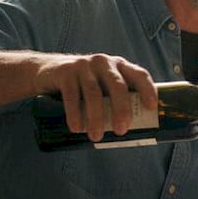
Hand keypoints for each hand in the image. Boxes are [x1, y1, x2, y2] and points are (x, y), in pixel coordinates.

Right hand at [33, 53, 157, 141]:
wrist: (46, 72)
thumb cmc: (83, 85)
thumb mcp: (102, 87)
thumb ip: (115, 100)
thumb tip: (131, 131)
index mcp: (120, 66)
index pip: (139, 75)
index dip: (148, 90)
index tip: (151, 108)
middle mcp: (104, 63)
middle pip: (118, 86)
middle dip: (121, 110)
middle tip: (121, 130)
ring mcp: (84, 66)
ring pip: (94, 93)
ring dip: (96, 117)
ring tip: (96, 136)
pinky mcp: (65, 72)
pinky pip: (72, 95)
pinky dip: (75, 113)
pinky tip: (77, 128)